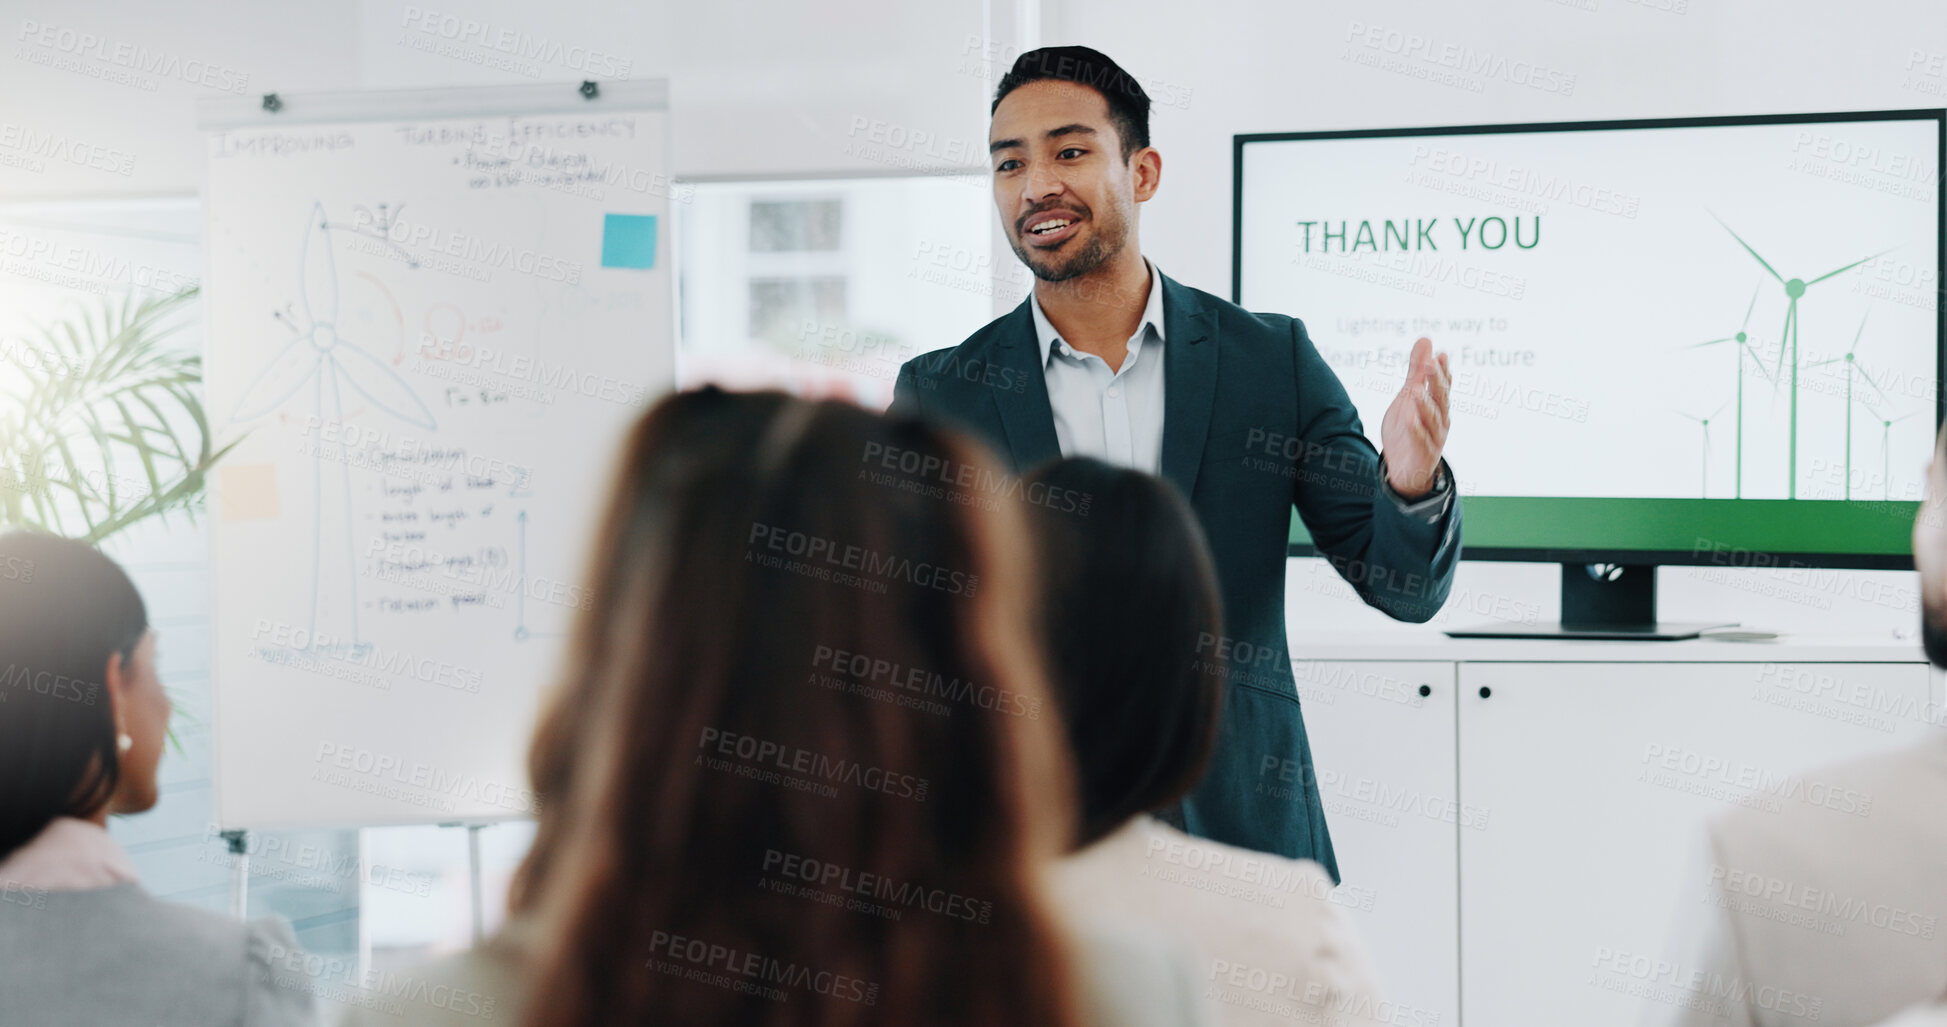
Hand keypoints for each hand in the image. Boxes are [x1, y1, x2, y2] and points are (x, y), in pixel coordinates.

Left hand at [1380, 338, 1450, 498]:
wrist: (1405, 467)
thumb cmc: (1410, 427)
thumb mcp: (1410, 395)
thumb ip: (1417, 370)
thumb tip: (1426, 339)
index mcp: (1438, 404)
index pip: (1443, 384)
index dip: (1442, 370)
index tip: (1440, 355)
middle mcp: (1440, 419)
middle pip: (1440, 398)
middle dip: (1437, 381)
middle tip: (1431, 363)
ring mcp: (1434, 437)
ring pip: (1431, 419)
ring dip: (1425, 404)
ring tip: (1416, 390)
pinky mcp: (1423, 453)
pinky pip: (1420, 440)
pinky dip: (1416, 430)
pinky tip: (1410, 419)